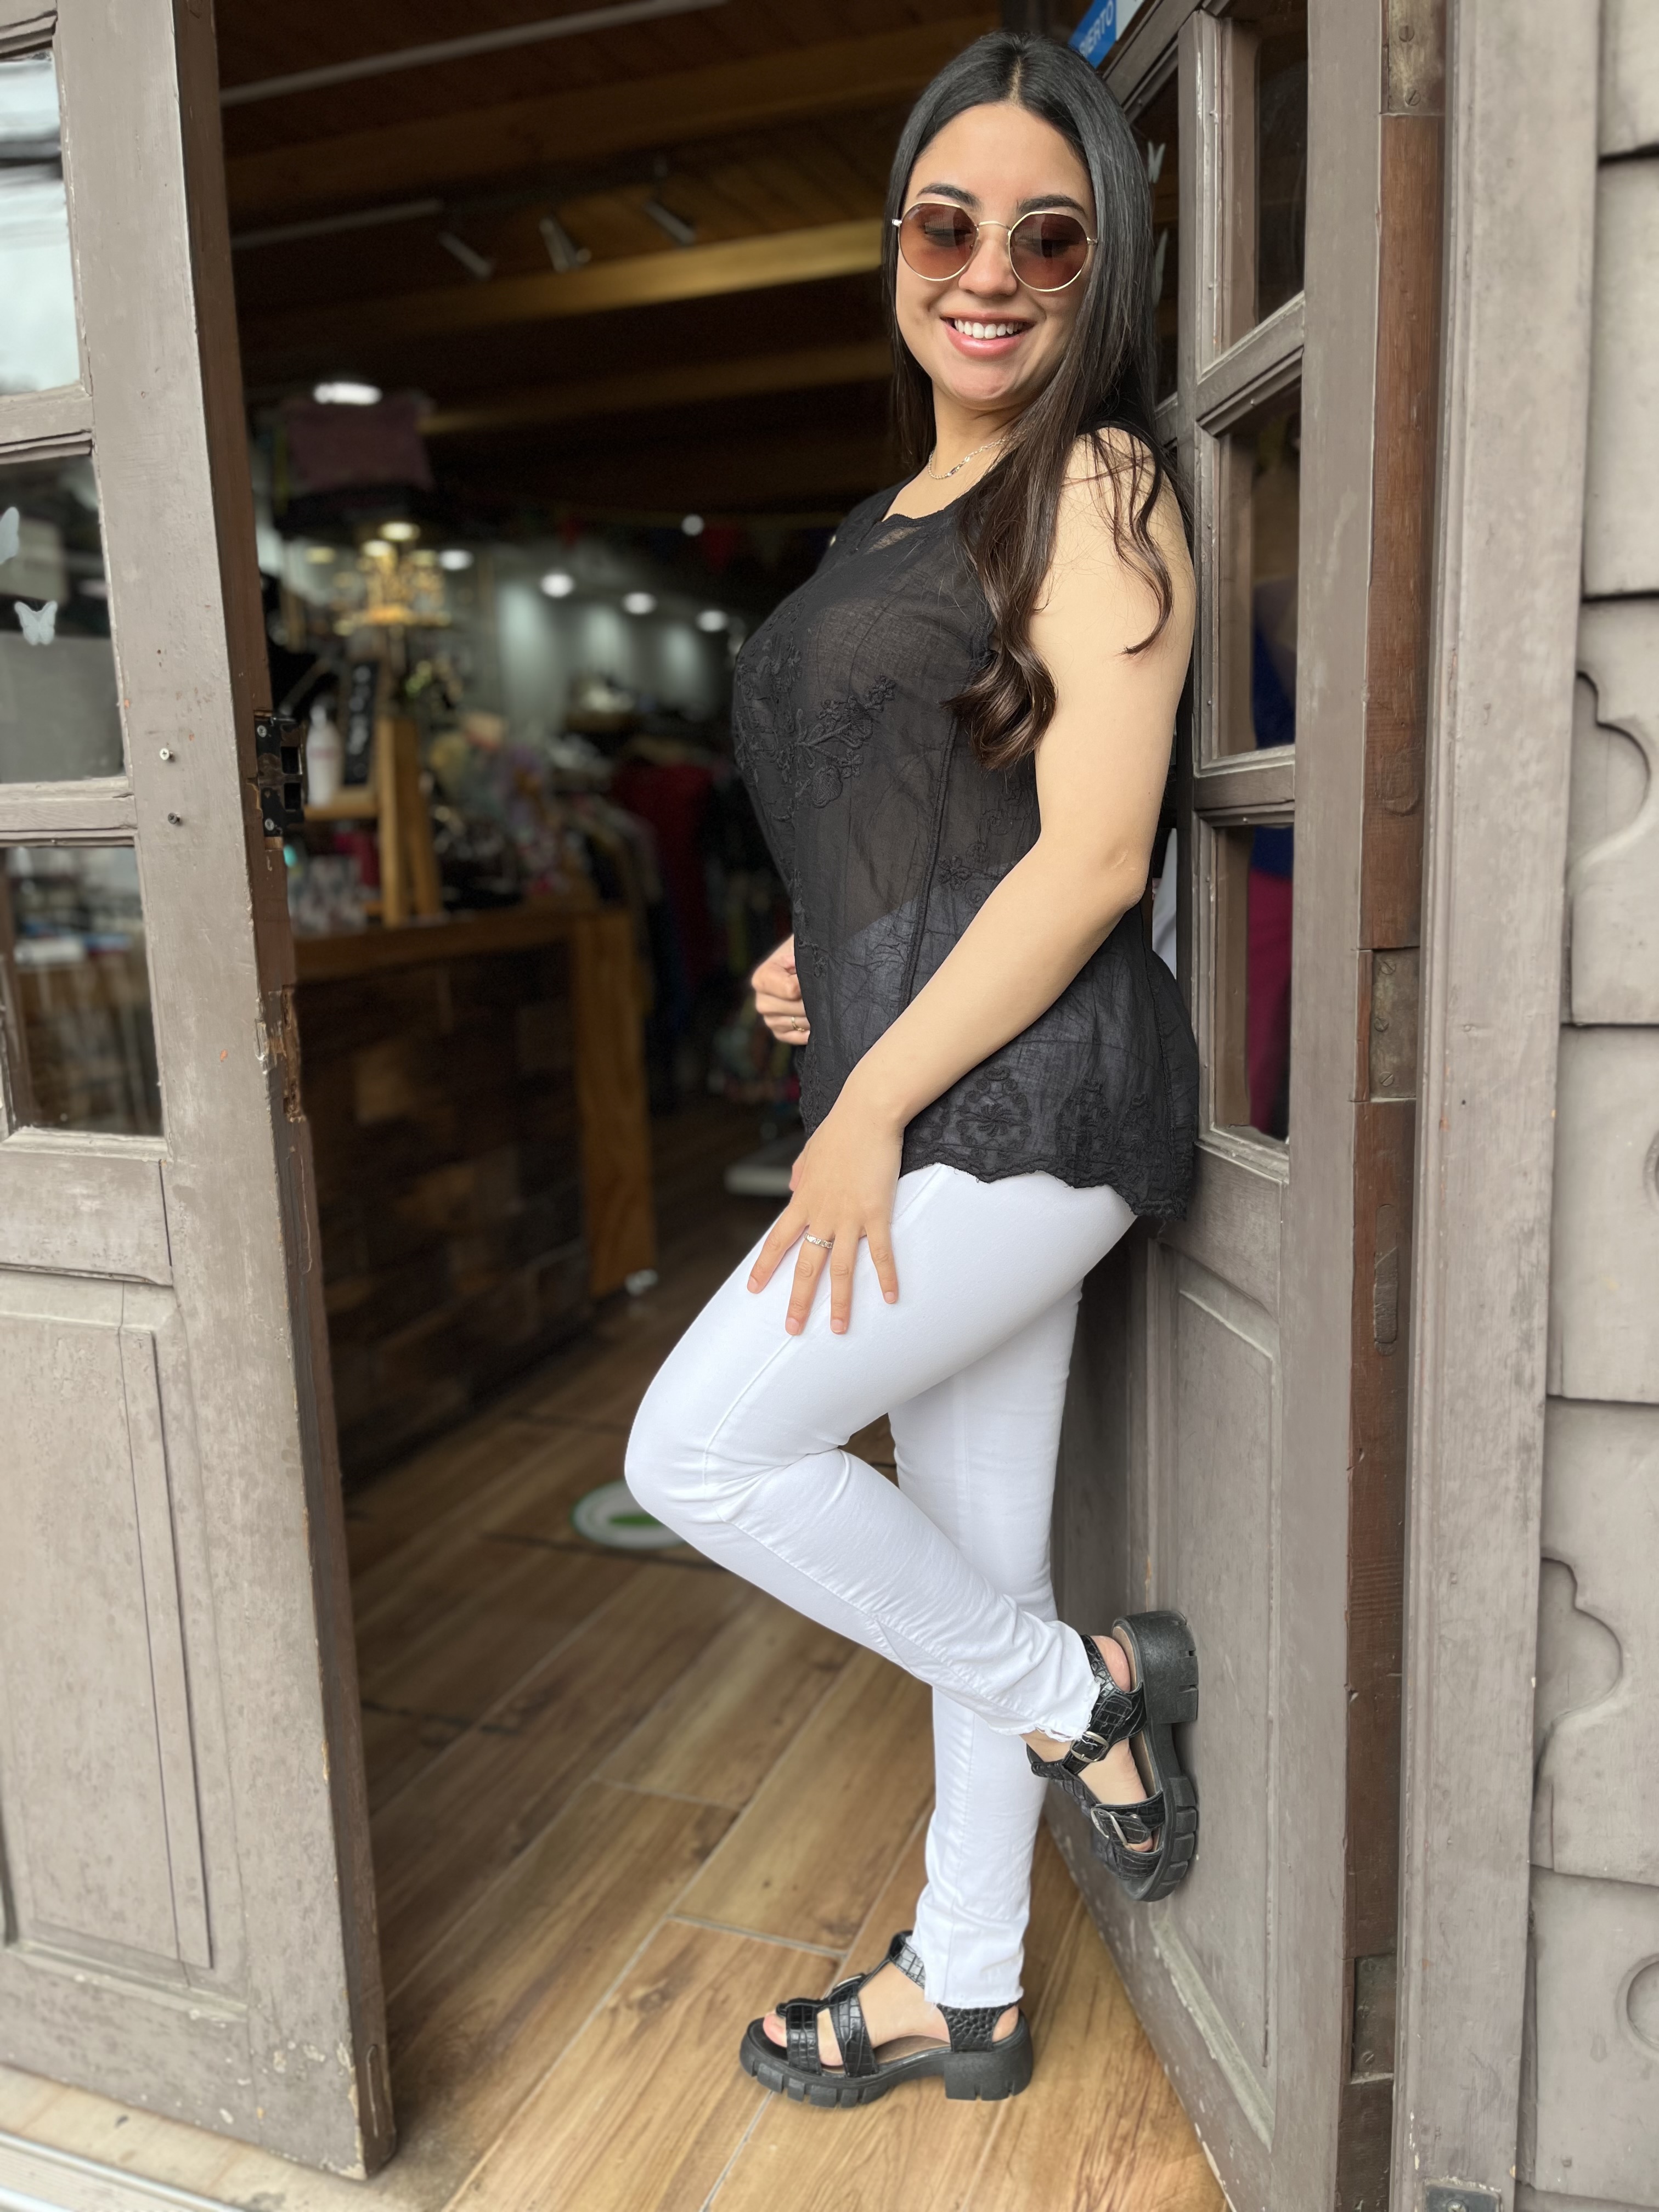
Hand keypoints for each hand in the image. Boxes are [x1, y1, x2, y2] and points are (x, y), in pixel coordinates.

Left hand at [747, 1088, 901, 1333]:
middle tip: (792, 1328)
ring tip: (839, 1328)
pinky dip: (886, 1276)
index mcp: (803, 1200)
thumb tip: (792, 1187)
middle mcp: (822, 1214)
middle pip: (806, 1265)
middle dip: (798, 1300)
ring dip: (839, 1301)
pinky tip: (890, 1297)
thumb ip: (799, 1174)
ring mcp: (849, 1216)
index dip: (765, 1267)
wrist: (867, 1112)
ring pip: (841, 1268)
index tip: (754, 1289)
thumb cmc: (840, 1129)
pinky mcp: (877, 1212)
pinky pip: (881, 1252)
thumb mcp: (809, 1153)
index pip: (778, 1241)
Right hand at [752, 935, 809, 1043]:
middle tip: (823, 990)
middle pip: (796, 1009)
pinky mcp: (779, 1032)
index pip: (791, 990)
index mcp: (762, 978)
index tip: (815, 975)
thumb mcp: (802, 949)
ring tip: (819, 1001)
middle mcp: (761, 1001)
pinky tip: (816, 1020)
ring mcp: (769, 1019)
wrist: (805, 964)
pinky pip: (795, 1037)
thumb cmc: (804, 954)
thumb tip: (806, 980)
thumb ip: (803, 960)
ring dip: (814, 1015)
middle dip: (814, 1000)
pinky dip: (809, 1031)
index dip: (809, 985)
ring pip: (799, 1023)